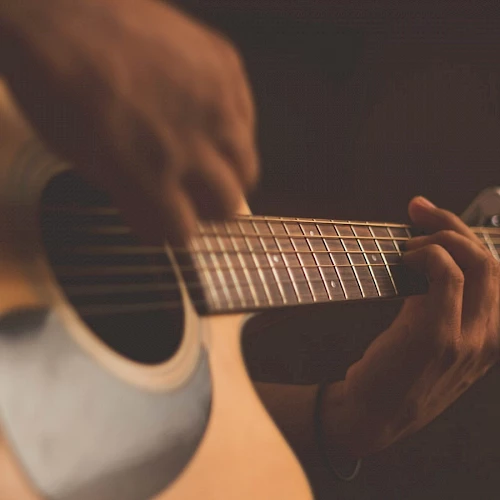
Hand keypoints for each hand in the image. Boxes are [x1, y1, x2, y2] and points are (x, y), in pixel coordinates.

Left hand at [1, 0, 257, 242]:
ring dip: (227, 173)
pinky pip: (247, 119)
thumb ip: (130, 196)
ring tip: (204, 158)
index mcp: (150, 174)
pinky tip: (206, 119)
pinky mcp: (227, 68)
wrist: (64, 10)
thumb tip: (158, 218)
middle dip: (208, 208)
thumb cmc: (59, 86)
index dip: (173, 230)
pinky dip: (231, 131)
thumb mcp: (83, 160)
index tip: (168, 222)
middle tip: (192, 195)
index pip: (182, 232)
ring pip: (247, 166)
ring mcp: (217, 103)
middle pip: (228, 205)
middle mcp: (194, 143)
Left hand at [323, 196, 499, 456]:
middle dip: (453, 226)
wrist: (373, 416)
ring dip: (439, 238)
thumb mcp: (436, 345)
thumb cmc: (397, 374)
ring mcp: (467, 338)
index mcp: (491, 338)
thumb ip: (446, 307)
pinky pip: (445, 275)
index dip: (469, 237)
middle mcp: (489, 338)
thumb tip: (431, 257)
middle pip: (490, 260)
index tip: (434, 217)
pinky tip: (404, 260)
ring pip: (474, 262)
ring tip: (408, 243)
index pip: (497, 273)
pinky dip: (426, 255)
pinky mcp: (437, 335)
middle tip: (420, 212)